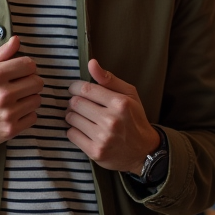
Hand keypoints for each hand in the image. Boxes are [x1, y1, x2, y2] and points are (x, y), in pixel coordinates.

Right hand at [0, 36, 43, 149]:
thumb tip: (16, 40)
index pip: (29, 65)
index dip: (26, 66)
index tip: (20, 71)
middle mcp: (2, 94)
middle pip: (37, 82)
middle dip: (31, 81)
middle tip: (20, 84)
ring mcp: (7, 113)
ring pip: (37, 99)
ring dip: (29, 98)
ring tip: (17, 98)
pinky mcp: (11, 129)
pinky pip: (34, 117)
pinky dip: (27, 114)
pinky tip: (15, 111)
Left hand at [65, 60, 160, 174]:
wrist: (143, 151)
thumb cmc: (134, 119)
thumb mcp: (129, 95)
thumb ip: (109, 79)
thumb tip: (91, 63)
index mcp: (120, 103)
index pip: (85, 89)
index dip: (75, 87)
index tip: (76, 90)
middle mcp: (111, 120)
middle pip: (75, 103)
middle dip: (75, 102)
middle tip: (82, 105)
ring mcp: (103, 138)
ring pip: (71, 118)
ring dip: (73, 116)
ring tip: (84, 118)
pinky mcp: (95, 152)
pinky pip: (71, 134)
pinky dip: (74, 131)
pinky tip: (84, 131)